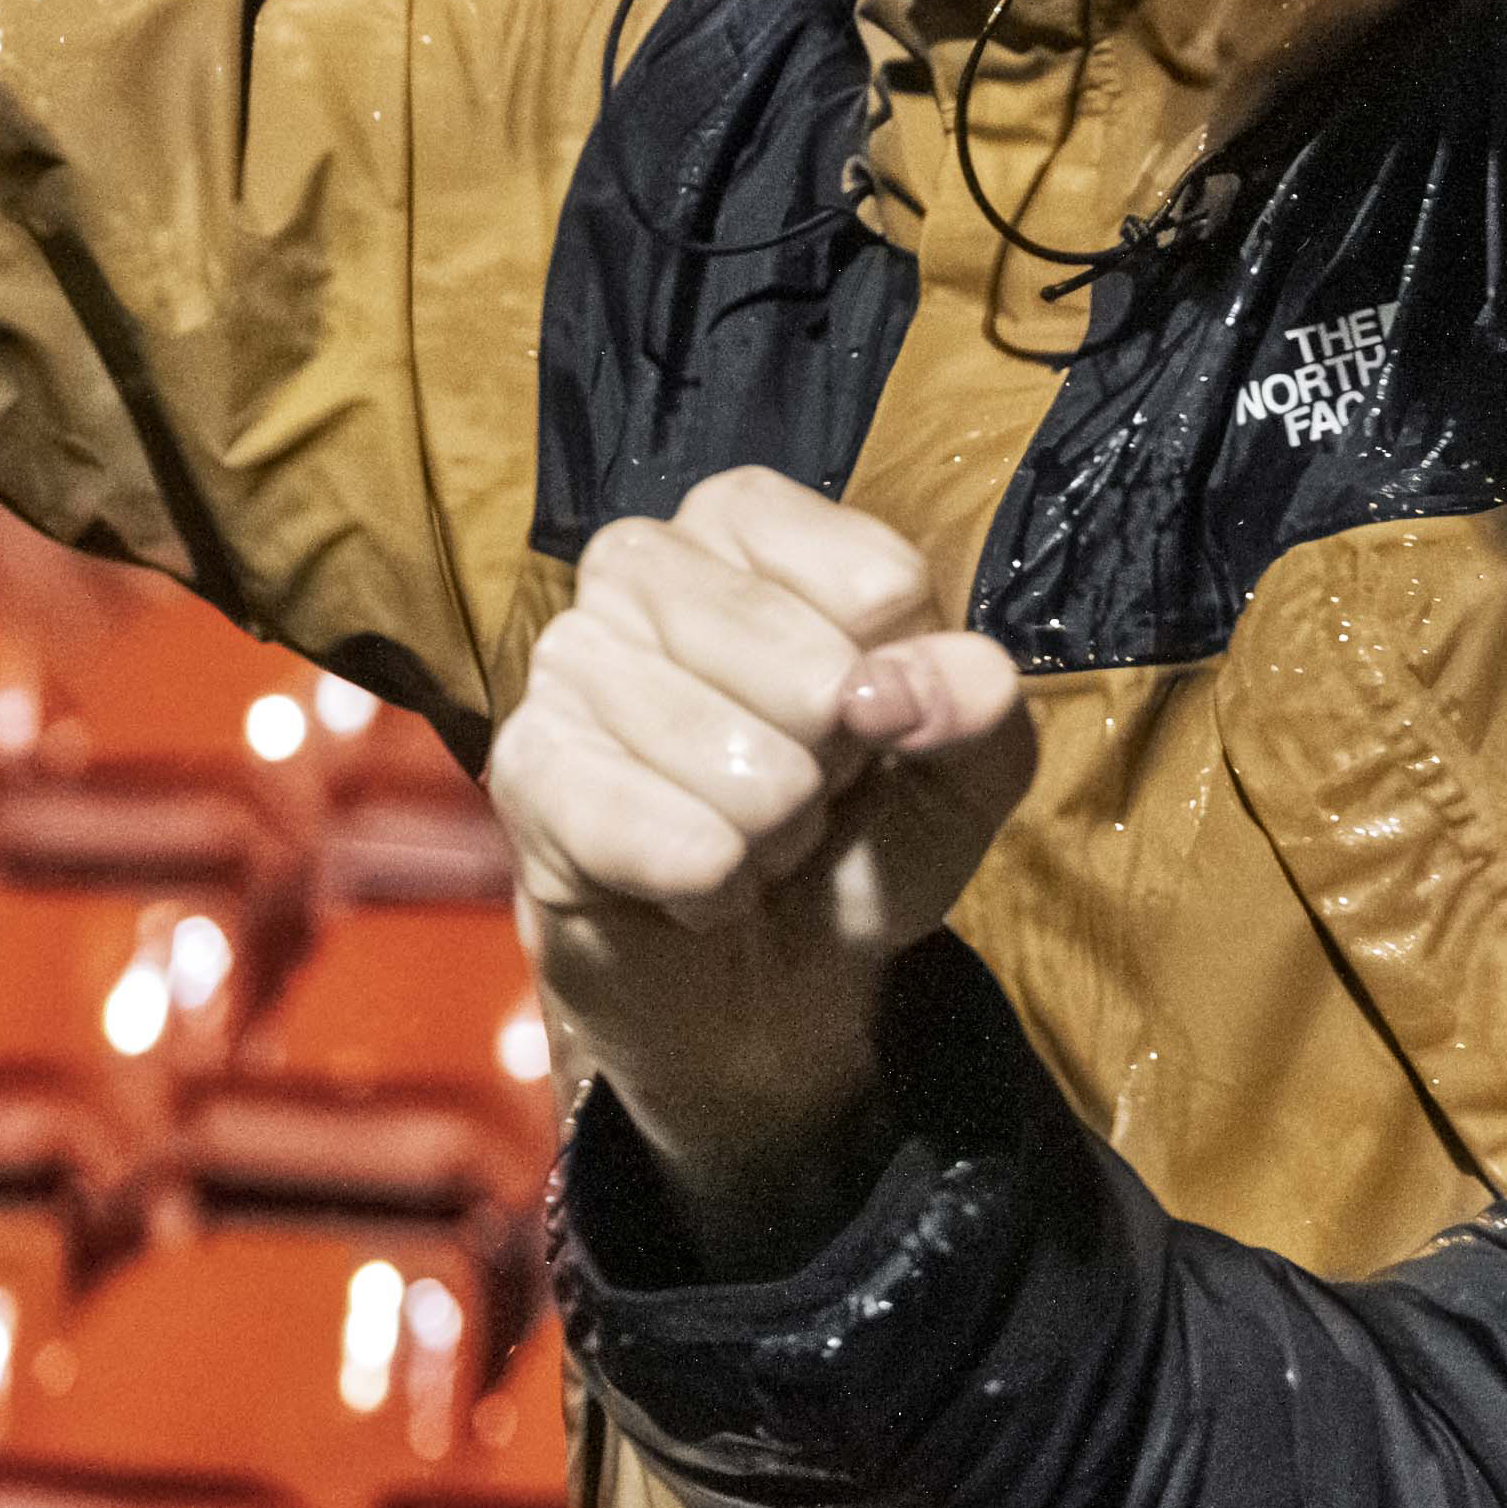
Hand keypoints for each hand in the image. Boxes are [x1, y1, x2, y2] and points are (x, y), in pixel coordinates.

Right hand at [489, 471, 1034, 1273]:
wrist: (755, 983)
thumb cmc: (853, 837)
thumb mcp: (962, 769)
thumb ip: (978, 706)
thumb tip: (944, 683)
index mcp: (749, 524)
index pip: (878, 583)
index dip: (906, 684)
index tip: (876, 723)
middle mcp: (642, 563)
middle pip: (809, 668)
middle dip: (835, 764)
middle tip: (803, 791)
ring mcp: (569, 661)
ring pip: (741, 760)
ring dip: (775, 831)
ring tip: (747, 835)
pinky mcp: (528, 769)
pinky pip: (674, 835)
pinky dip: (718, 884)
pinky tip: (699, 882)